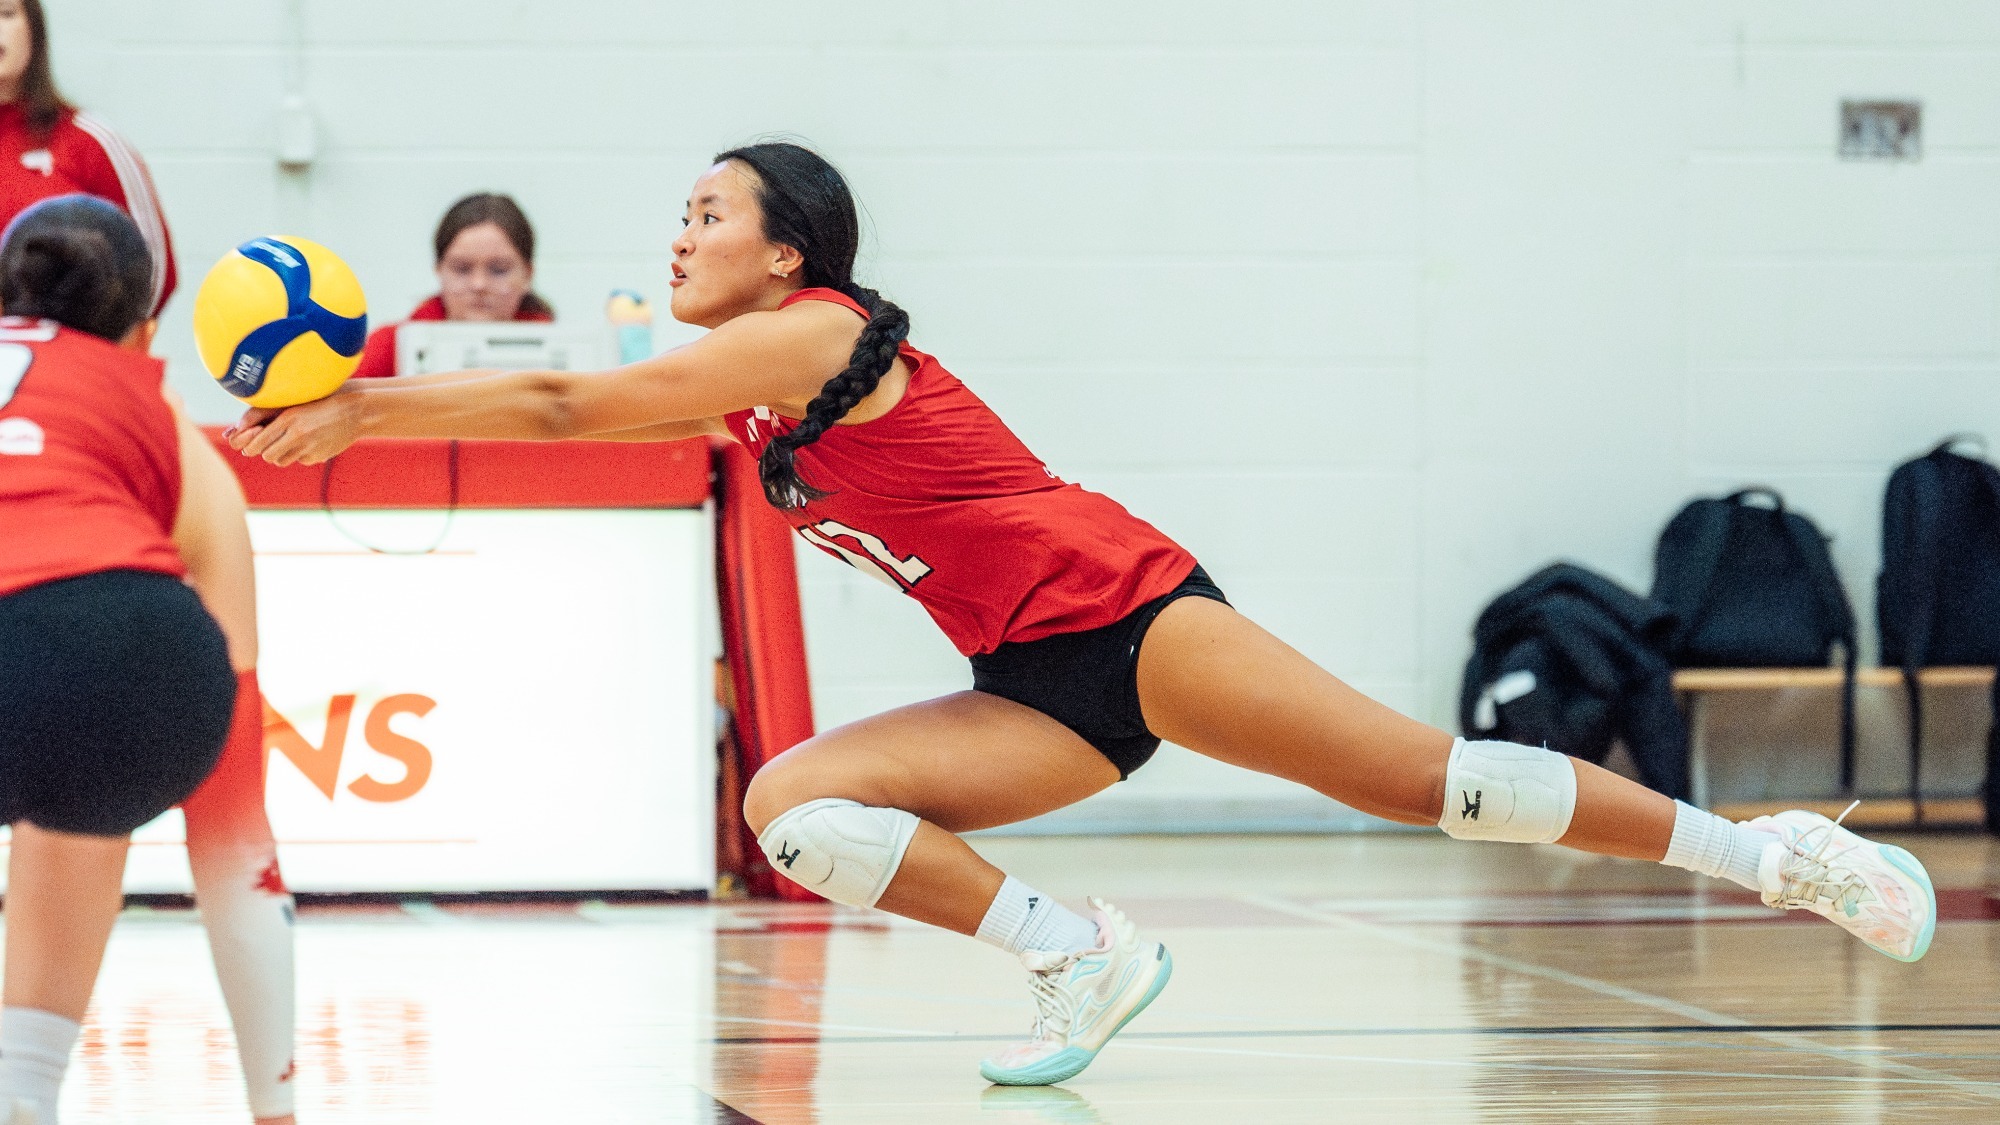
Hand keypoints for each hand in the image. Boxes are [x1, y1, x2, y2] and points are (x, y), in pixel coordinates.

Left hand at [225, 390, 362, 465]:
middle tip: (270, 440)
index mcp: (288, 418)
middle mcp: (297, 435)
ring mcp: (309, 448)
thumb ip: (261, 414)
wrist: (355, 410)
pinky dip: (300, 453)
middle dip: (265, 450)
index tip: (251, 441)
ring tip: (292, 439)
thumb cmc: (319, 401)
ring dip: (281, 453)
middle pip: (267, 455)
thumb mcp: (291, 403)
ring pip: (281, 460)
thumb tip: (234, 431)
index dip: (249, 445)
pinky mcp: (319, 457)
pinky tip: (311, 440)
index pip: (257, 443)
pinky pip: (300, 460)